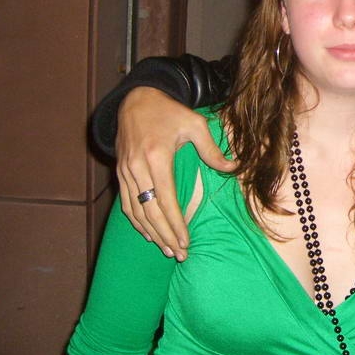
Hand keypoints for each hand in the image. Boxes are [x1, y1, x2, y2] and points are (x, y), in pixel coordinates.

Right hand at [115, 87, 236, 259]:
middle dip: (165, 235)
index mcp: (157, 158)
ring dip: (151, 233)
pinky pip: (126, 203)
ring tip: (166, 249)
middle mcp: (137, 168)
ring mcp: (125, 172)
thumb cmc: (169, 112)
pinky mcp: (120, 172)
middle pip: (150, 212)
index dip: (176, 224)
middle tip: (179, 254)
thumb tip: (234, 167)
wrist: (136, 100)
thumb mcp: (195, 124)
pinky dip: (136, 221)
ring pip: (136, 211)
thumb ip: (213, 149)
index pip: (166, 200)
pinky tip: (148, 233)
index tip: (186, 242)